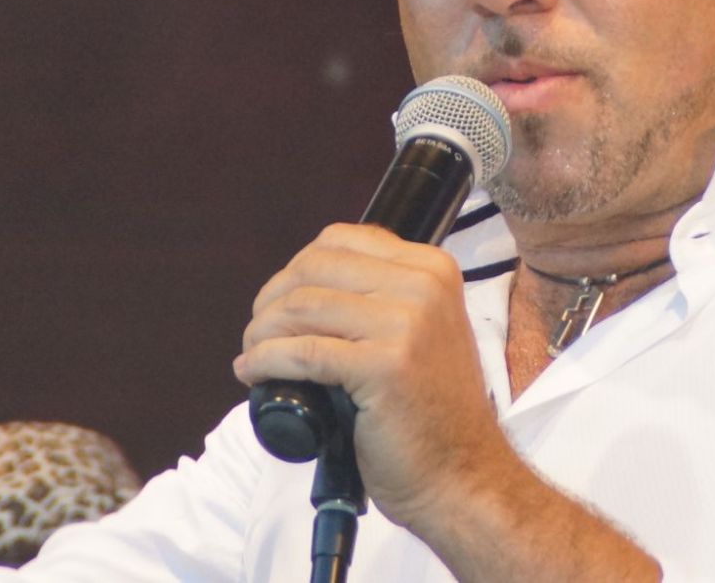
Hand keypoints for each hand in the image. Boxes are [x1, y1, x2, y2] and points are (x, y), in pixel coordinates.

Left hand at [234, 224, 511, 529]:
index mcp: (432, 269)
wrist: (462, 475)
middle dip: (271, 300)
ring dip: (261, 332)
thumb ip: (381, 297)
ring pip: (301, 306)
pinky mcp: (384, 365)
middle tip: (258, 334)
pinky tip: (253, 373)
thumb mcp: (420, 331)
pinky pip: (303, 352)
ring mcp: (407, 324)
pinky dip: (265, 361)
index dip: (296, 270)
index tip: (280, 303)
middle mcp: (424, 286)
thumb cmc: (431, 413)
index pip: (341, 240)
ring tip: (252, 355)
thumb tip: (303, 285)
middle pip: (314, 268)